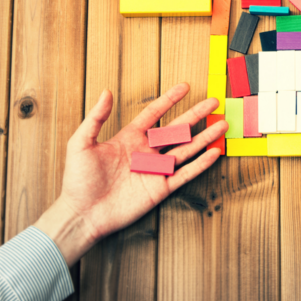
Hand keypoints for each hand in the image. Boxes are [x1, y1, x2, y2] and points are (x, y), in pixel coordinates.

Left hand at [34, 84, 225, 265]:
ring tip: (222, 125)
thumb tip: (106, 92)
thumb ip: (95, 117)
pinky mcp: (160, 188)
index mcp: (129, 138)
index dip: (169, 99)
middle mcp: (146, 152)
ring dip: (205, 137)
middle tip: (213, 102)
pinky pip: (185, 174)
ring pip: (187, 149)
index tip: (184, 86)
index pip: (154, 114)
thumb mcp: (81, 143)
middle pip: (177, 129)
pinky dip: (201, 164)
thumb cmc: (78, 180)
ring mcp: (155, 170)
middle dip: (196, 115)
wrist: (82, 213)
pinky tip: (214, 153)